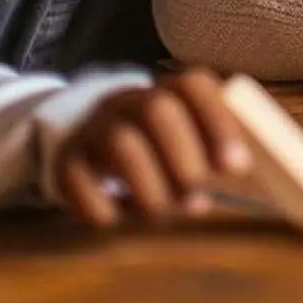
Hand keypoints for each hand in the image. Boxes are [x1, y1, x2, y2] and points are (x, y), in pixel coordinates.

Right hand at [53, 69, 251, 226]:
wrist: (83, 137)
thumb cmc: (155, 147)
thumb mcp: (186, 140)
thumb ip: (213, 155)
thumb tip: (233, 183)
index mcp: (168, 90)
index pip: (194, 86)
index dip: (218, 122)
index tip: (237, 167)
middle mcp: (129, 100)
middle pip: (157, 109)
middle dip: (184, 155)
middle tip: (198, 193)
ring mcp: (94, 128)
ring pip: (121, 144)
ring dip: (149, 187)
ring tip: (164, 212)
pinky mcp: (65, 162)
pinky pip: (80, 182)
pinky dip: (104, 206)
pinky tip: (121, 216)